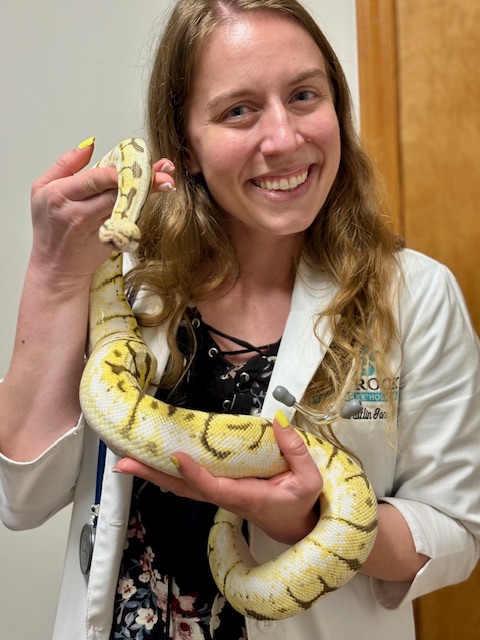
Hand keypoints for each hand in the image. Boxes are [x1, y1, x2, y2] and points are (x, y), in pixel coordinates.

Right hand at [29, 142, 175, 288]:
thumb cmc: (48, 226)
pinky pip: (128, 220)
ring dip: (149, 193)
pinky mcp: (112, 240)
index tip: (137, 161)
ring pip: (127, 206)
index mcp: (61, 195)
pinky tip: (155, 197)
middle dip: (142, 179)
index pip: (96, 179)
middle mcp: (80, 212)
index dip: (120, 170)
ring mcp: (98, 228)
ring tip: (166, 181)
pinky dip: (141, 208)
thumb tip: (89, 145)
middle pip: (117, 191)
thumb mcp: (42, 189)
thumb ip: (66, 164)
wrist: (56, 267)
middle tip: (165, 170)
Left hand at [113, 413, 322, 544]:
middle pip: (183, 488)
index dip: (193, 473)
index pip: (214, 486)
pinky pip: (189, 483)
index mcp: (246, 496)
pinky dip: (168, 474)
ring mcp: (220, 494)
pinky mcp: (219, 489)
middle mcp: (226, 496)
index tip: (175, 456)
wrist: (296, 526)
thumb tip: (278, 421)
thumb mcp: (309, 480)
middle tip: (123, 462)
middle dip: (152, 475)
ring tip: (126, 460)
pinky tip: (152, 465)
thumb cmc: (301, 504)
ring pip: (181, 486)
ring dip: (153, 474)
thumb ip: (296, 451)